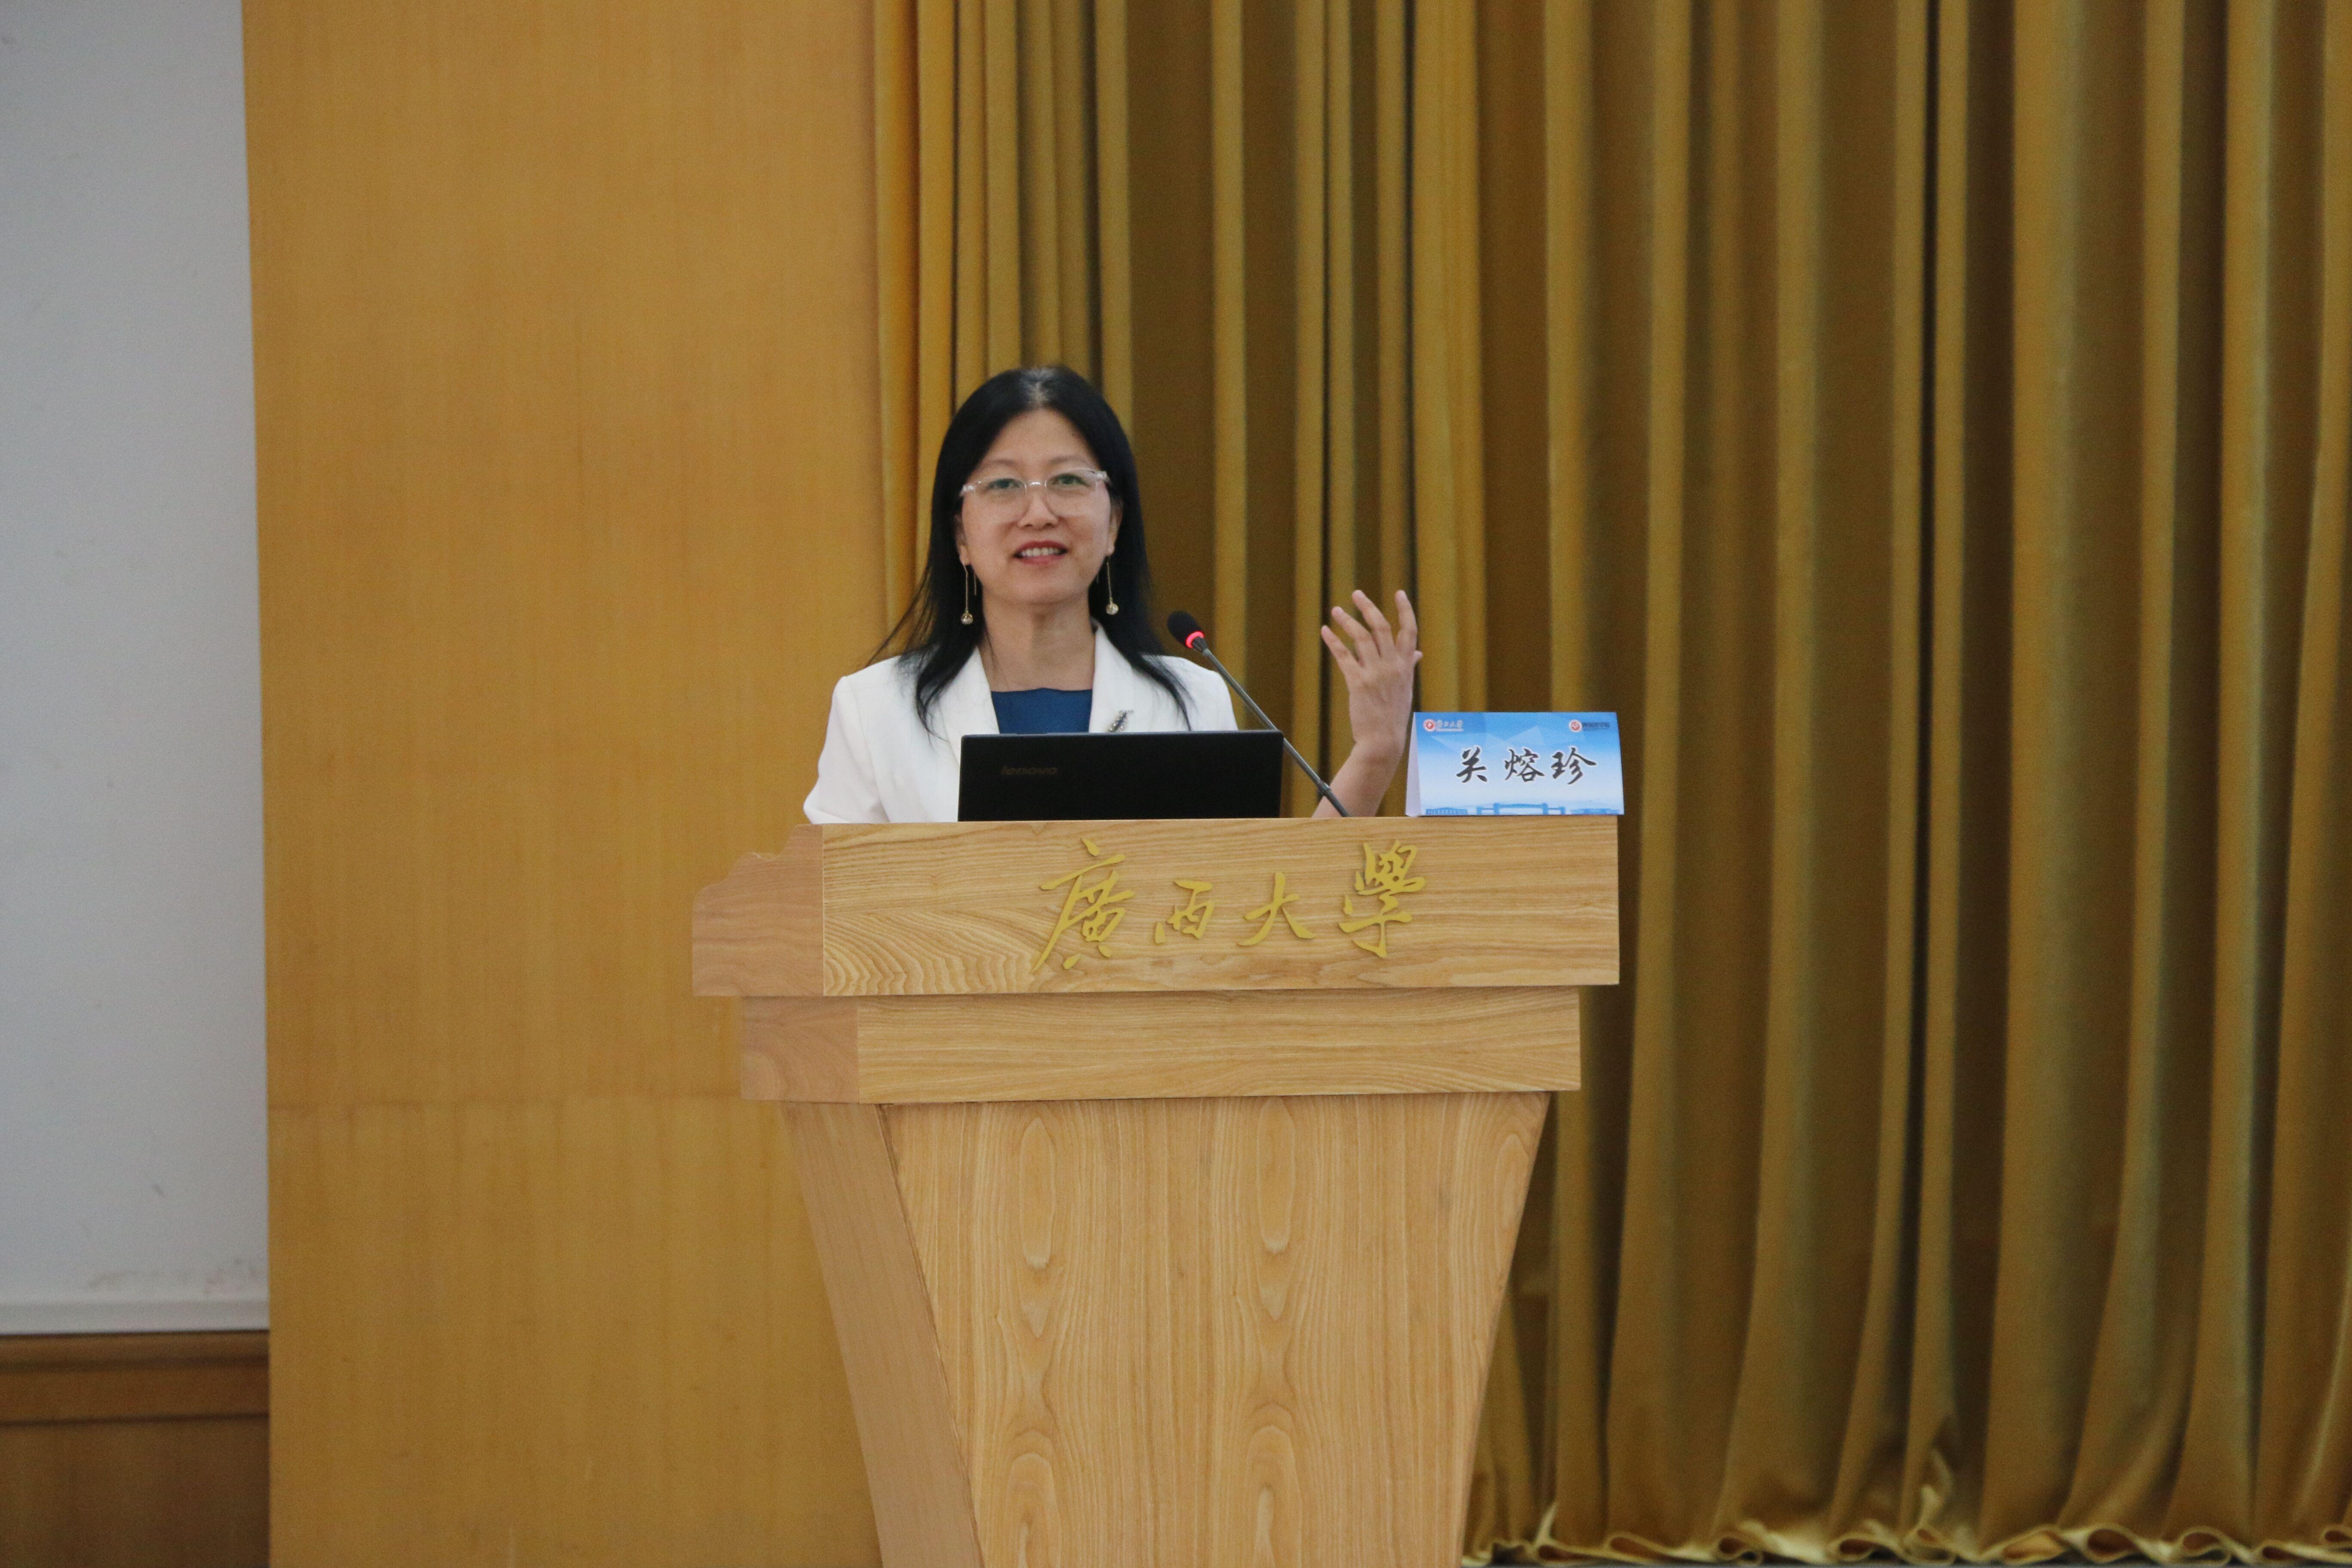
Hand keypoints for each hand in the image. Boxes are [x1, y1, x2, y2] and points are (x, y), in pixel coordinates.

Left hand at [1315, 589, 1420, 814]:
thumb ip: (1410, 666)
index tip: (1399, 593)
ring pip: (1361, 637)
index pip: (1409, 631)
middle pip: (1381, 627)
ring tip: (1335, 610)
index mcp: (1406, 665)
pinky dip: (1333, 641)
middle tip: (1356, 594)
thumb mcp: (1406, 688)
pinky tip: (1325, 631)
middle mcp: (1393, 666)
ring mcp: (1375, 673)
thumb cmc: (1394, 714)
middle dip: (1368, 607)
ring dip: (1347, 621)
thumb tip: (1418, 652)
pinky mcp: (1358, 682)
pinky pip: (1344, 656)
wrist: (1383, 740)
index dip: (1404, 610)